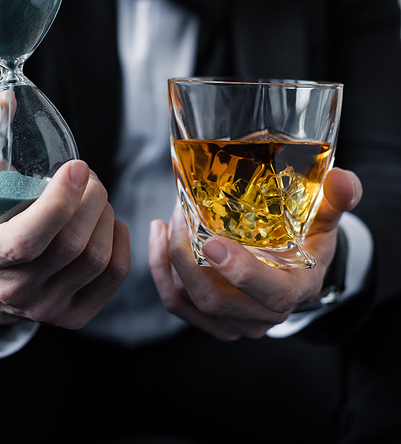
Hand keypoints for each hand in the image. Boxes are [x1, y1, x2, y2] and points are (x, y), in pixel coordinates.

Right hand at [0, 100, 129, 330]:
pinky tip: (108, 221)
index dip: (59, 202)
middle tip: (90, 175)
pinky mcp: (74, 315)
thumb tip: (5, 100)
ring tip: (97, 195)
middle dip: (92, 200)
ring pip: (96, 259)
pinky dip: (121, 240)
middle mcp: (13, 291)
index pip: (27, 239)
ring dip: (107, 215)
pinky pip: (114, 275)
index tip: (78, 167)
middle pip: (72, 246)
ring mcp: (46, 309)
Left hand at [149, 168, 361, 340]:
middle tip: (179, 214)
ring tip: (167, 221)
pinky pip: (177, 304)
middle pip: (216, 299)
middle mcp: (264, 314)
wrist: (294, 269)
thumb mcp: (326, 218)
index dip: (241, 273)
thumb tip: (343, 180)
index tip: (211, 242)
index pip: (272, 294)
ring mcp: (236, 322)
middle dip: (187, 256)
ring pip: (189, 302)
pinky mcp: (212, 320)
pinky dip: (161, 273)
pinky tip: (159, 238)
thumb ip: (336, 199)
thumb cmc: (308, 239)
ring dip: (170, 261)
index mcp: (297, 290)